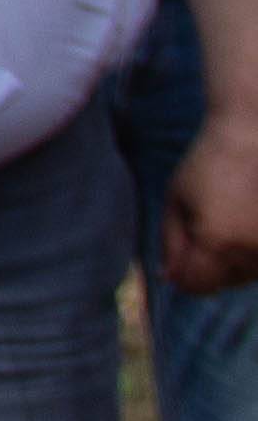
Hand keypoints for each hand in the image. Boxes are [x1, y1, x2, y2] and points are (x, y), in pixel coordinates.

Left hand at [166, 108, 257, 295]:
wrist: (254, 135)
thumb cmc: (209, 164)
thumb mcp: (176, 200)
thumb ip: (171, 243)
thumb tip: (171, 279)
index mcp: (218, 242)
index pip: (196, 285)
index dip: (183, 275)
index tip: (179, 255)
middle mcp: (253, 252)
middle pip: (225, 283)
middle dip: (209, 266)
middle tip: (206, 225)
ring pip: (249, 274)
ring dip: (235, 259)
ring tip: (230, 218)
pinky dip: (253, 251)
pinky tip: (246, 220)